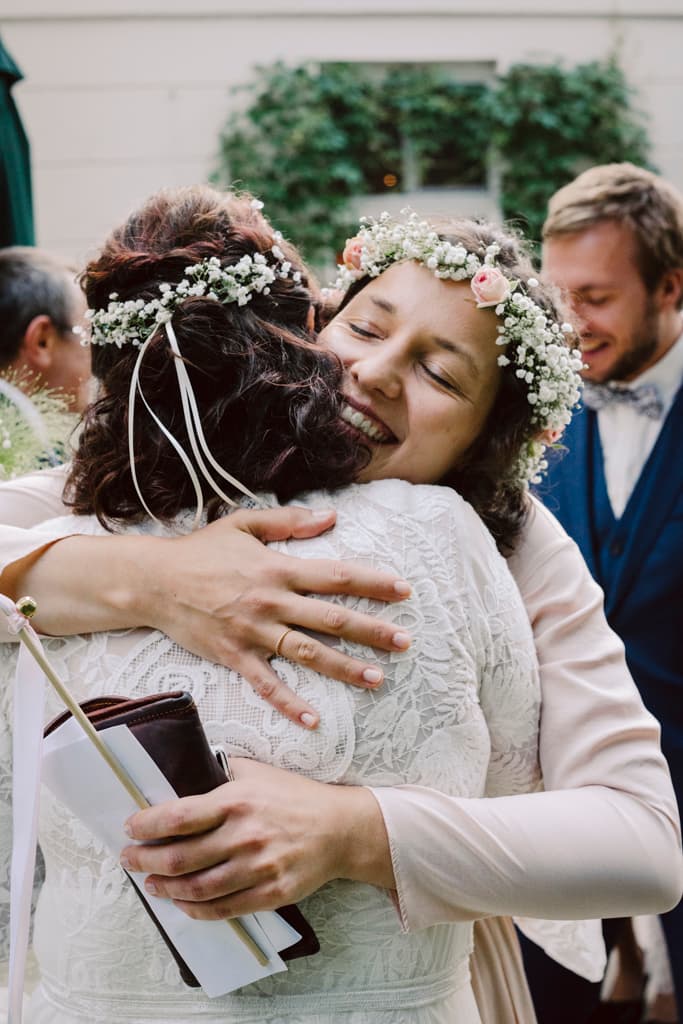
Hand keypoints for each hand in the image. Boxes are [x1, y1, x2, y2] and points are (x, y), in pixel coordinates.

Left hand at [120, 757, 392, 919]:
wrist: (340, 827)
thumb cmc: (294, 796)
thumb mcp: (257, 772)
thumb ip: (221, 771)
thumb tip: (184, 771)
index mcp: (237, 800)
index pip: (178, 817)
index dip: (146, 825)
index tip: (130, 828)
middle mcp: (245, 835)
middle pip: (180, 857)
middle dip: (145, 861)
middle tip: (130, 860)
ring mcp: (258, 867)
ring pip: (198, 888)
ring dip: (166, 889)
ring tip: (152, 885)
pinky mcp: (271, 893)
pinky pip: (224, 908)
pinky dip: (196, 910)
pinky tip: (183, 903)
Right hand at [140, 506, 410, 727]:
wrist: (154, 581)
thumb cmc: (201, 550)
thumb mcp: (245, 524)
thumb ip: (289, 522)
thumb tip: (331, 516)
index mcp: (278, 569)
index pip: (336, 576)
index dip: (373, 582)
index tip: (404, 590)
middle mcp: (271, 602)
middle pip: (331, 618)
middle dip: (372, 630)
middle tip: (406, 642)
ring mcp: (253, 632)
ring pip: (307, 653)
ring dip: (343, 667)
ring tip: (376, 679)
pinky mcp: (234, 656)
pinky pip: (267, 685)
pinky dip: (290, 703)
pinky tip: (315, 720)